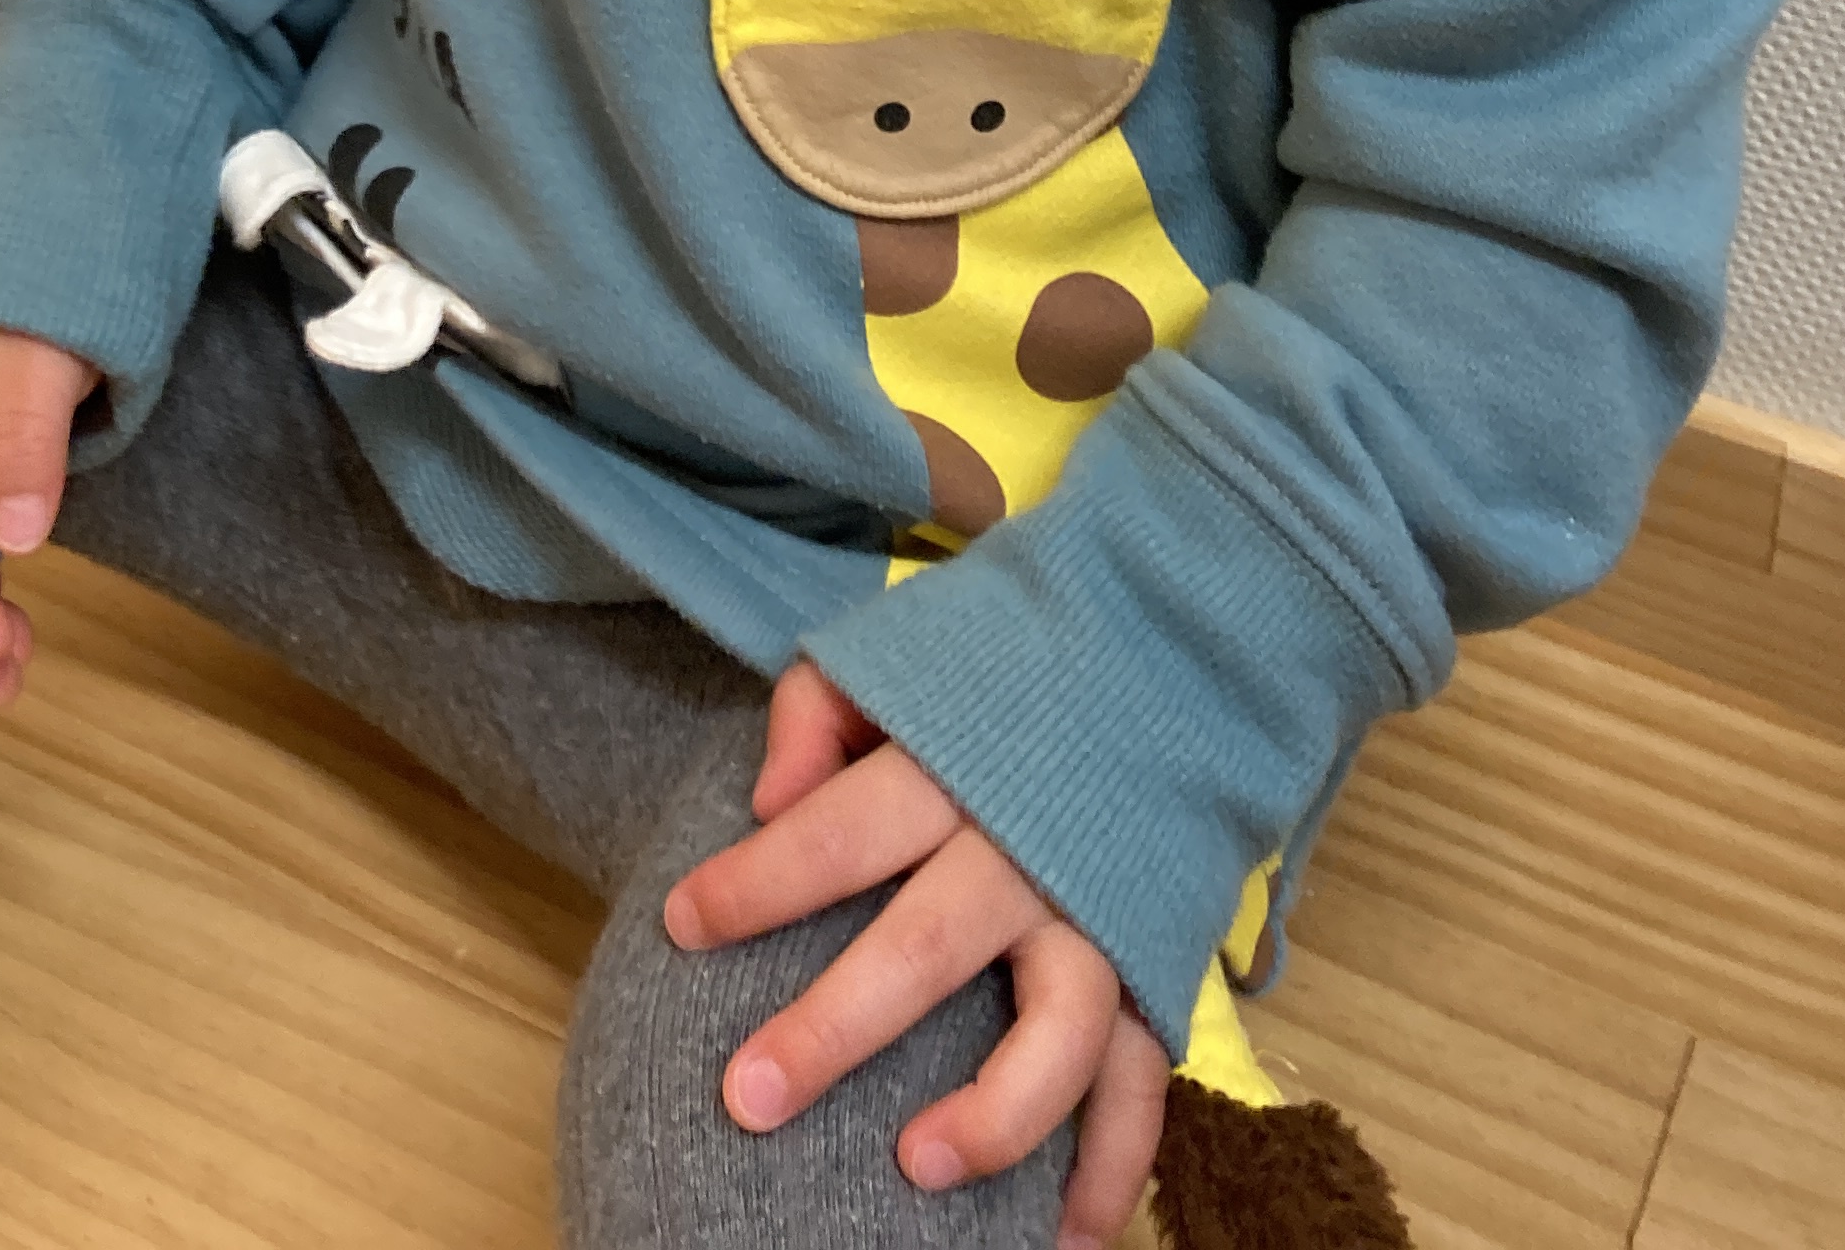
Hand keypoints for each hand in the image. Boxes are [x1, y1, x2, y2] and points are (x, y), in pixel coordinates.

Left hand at [660, 662, 1167, 1245]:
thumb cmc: (994, 673)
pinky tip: (1065, 1243)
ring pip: (1058, 1032)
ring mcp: (1096, 917)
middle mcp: (1026, 850)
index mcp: (953, 765)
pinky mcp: (1154, 966)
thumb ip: (818, 712)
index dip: (759, 880)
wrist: (1163, 654)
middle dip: (833, 1027)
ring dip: (992, 1112)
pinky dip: (1112, 1170)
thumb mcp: (895, 656)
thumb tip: (765, 799)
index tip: (681, 925)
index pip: (840, 830)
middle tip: (747, 1098)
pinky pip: (1142, 1083)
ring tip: (912, 1167)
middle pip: (925, 947)